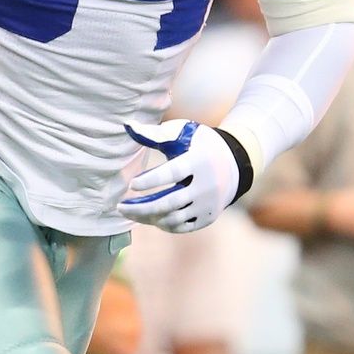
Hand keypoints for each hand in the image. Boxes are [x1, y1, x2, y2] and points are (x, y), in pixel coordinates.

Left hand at [119, 121, 240, 232]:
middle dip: (141, 208)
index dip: (152, 180)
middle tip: (120, 207)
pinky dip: (164, 225)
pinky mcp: (208, 217)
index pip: (173, 173)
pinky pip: (182, 227)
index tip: (132, 184)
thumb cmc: (199, 144)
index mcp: (199, 161)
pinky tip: (150, 217)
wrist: (233, 163)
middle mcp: (206, 185)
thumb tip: (128, 125)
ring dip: (149, 217)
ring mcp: (208, 204)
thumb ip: (155, 133)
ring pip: (174, 218)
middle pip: (170, 202)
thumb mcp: (182, 133)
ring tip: (131, 212)